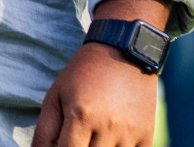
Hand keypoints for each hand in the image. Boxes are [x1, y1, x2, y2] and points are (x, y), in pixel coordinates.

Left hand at [34, 42, 155, 146]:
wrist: (122, 54)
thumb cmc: (81, 75)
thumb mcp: (55, 96)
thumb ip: (45, 130)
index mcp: (81, 115)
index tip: (61, 145)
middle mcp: (108, 126)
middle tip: (77, 138)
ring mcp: (130, 133)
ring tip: (92, 137)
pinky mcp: (147, 135)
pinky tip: (111, 141)